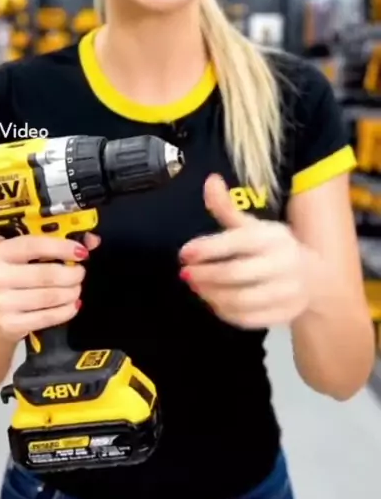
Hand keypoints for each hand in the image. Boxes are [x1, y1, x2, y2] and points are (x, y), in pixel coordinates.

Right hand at [0, 232, 99, 340]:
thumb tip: (92, 241)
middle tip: (80, 274)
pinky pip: (46, 318)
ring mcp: (1, 302)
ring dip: (70, 293)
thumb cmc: (18, 276)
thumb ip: (59, 244)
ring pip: (48, 297)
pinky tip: (72, 305)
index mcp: (0, 252)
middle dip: (71, 275)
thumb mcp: (29, 256)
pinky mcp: (9, 324)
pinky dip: (66, 311)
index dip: (62, 248)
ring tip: (76, 289)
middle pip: (45, 275)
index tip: (82, 253)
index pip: (34, 246)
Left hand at [179, 175, 308, 328]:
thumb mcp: (253, 226)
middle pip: (236, 274)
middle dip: (205, 275)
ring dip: (211, 295)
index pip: (237, 242)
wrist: (316, 279)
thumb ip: (227, 208)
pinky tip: (213, 301)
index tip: (183, 254)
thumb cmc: (274, 248)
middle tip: (186, 274)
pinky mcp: (284, 315)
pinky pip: (248, 319)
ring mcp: (286, 292)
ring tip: (197, 286)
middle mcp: (283, 264)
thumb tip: (210, 179)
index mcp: (273, 238)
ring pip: (240, 299)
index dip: (207, 248)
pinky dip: (225, 312)